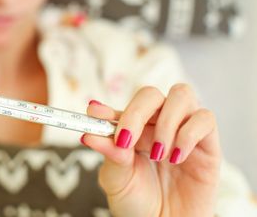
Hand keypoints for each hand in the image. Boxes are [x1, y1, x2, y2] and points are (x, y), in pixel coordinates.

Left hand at [82, 84, 220, 216]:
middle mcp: (158, 125)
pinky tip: (177, 158)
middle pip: (151, 94)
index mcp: (133, 130)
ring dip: (166, 122)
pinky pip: (205, 119)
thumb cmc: (138, 204)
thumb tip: (90, 133)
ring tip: (157, 154)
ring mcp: (183, 131)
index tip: (94, 116)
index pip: (122, 107)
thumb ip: (109, 154)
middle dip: (136, 112)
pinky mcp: (208, 145)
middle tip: (126, 139)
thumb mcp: (117, 180)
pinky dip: (188, 134)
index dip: (108, 109)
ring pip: (182, 94)